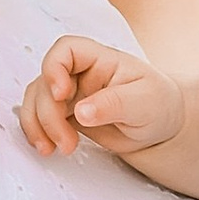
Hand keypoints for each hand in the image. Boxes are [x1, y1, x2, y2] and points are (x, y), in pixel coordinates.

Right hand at [20, 35, 181, 162]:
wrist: (162, 127)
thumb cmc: (158, 104)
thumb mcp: (144, 102)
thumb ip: (113, 104)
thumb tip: (81, 112)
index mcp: (101, 60)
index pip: (66, 50)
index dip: (54, 68)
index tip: (61, 94)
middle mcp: (80, 74)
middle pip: (45, 82)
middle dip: (49, 114)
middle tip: (67, 142)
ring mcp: (71, 94)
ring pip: (37, 101)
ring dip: (39, 126)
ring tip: (55, 149)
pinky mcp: (66, 115)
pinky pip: (40, 119)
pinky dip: (38, 133)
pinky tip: (48, 148)